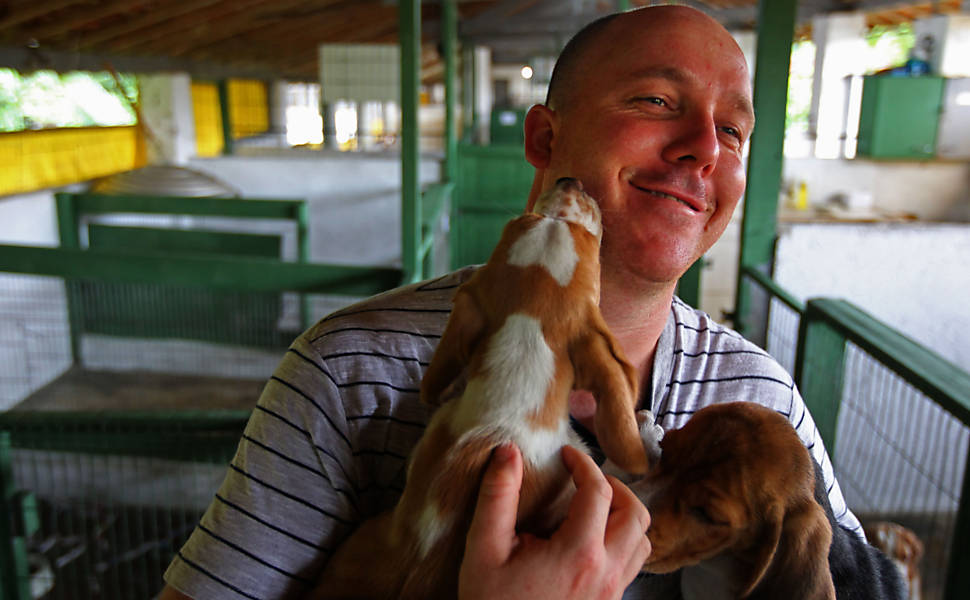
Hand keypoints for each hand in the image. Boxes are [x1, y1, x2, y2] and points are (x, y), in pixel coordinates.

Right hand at [458, 443, 650, 599]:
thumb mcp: (484, 548)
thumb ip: (497, 496)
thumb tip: (507, 452)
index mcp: (578, 552)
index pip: (599, 491)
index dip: (584, 463)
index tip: (567, 454)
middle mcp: (605, 572)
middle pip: (635, 513)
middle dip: (614, 486)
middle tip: (586, 479)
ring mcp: (611, 591)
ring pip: (642, 540)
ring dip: (624, 515)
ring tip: (594, 507)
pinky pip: (632, 564)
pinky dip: (623, 541)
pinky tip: (593, 539)